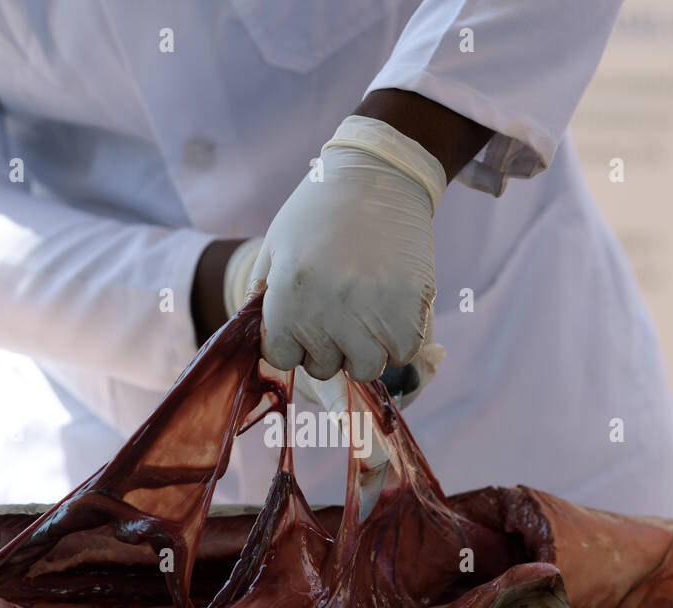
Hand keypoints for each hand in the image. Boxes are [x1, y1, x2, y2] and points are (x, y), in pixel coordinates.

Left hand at [248, 115, 446, 382]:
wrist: (380, 175)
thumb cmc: (320, 209)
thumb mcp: (276, 246)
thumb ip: (262, 296)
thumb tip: (265, 343)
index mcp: (288, 294)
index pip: (282, 357)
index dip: (292, 342)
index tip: (305, 322)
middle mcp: (327, 309)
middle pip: (322, 367)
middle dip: (328, 346)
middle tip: (339, 310)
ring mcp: (371, 311)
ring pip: (365, 367)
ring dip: (365, 349)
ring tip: (367, 314)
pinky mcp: (410, 307)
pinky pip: (402, 351)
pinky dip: (399, 339)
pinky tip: (392, 309)